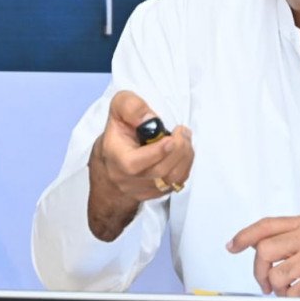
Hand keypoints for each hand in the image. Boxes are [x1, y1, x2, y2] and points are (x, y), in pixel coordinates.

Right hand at [86, 91, 192, 240]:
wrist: (114, 160)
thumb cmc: (119, 132)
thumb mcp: (118, 109)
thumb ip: (131, 107)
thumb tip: (150, 118)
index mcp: (116, 157)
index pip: (133, 164)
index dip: (156, 152)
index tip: (171, 138)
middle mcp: (127, 178)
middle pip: (159, 172)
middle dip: (178, 150)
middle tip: (182, 132)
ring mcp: (141, 189)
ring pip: (171, 180)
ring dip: (185, 157)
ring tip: (184, 139)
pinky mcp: (154, 193)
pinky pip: (177, 184)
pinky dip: (185, 166)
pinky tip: (182, 152)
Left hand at [226, 216, 299, 298]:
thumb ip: (290, 236)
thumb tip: (255, 243)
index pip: (267, 225)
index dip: (245, 235)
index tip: (233, 245)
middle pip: (265, 251)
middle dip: (259, 271)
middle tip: (265, 281)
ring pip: (276, 275)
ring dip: (278, 288)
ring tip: (288, 288)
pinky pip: (292, 292)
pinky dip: (293, 297)